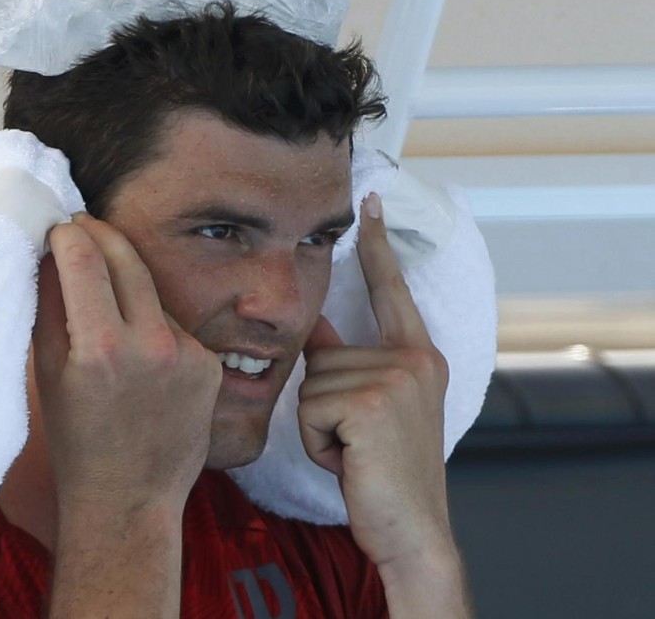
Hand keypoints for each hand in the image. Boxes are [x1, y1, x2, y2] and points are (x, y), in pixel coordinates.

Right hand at [32, 214, 222, 514]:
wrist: (129, 500)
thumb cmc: (77, 442)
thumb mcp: (49, 373)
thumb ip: (48, 306)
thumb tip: (50, 253)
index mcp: (100, 348)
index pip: (85, 258)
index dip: (68, 233)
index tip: (59, 228)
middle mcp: (151, 345)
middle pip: (126, 258)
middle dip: (100, 234)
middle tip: (82, 226)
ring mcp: (187, 354)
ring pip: (150, 292)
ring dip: (126, 285)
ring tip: (103, 307)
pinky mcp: (209, 365)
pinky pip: (174, 324)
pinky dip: (152, 325)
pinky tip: (139, 356)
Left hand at [298, 193, 453, 571]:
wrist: (410, 530)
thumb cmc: (384, 473)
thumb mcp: (374, 410)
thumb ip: (351, 365)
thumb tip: (315, 327)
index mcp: (419, 357)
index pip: (392, 291)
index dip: (379, 245)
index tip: (368, 199)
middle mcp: (414, 360)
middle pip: (323, 355)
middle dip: (324, 405)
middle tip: (357, 443)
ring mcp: (397, 379)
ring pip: (312, 384)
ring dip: (320, 428)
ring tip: (354, 453)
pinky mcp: (373, 402)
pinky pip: (310, 410)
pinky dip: (317, 444)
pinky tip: (349, 462)